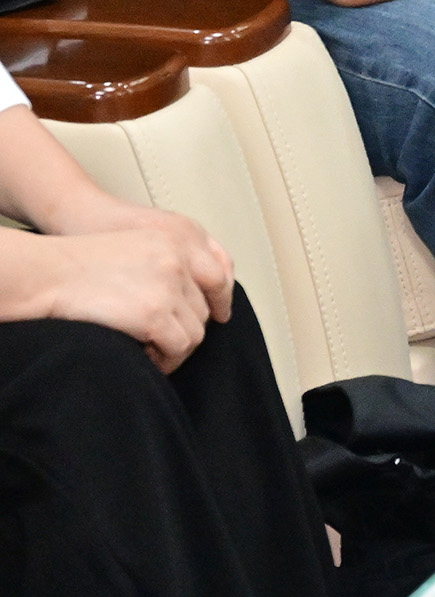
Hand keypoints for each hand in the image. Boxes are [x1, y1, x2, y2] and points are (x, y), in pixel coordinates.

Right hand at [14, 221, 231, 370]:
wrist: (52, 272)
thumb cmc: (85, 261)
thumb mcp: (139, 244)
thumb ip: (170, 260)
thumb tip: (192, 294)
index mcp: (180, 238)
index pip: (220, 273)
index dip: (221, 299)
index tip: (221, 315)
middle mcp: (181, 259)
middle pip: (205, 307)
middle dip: (188, 327)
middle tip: (166, 342)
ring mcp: (169, 286)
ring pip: (196, 331)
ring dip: (175, 347)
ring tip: (152, 351)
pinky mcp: (154, 314)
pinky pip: (177, 347)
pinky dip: (165, 359)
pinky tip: (145, 357)